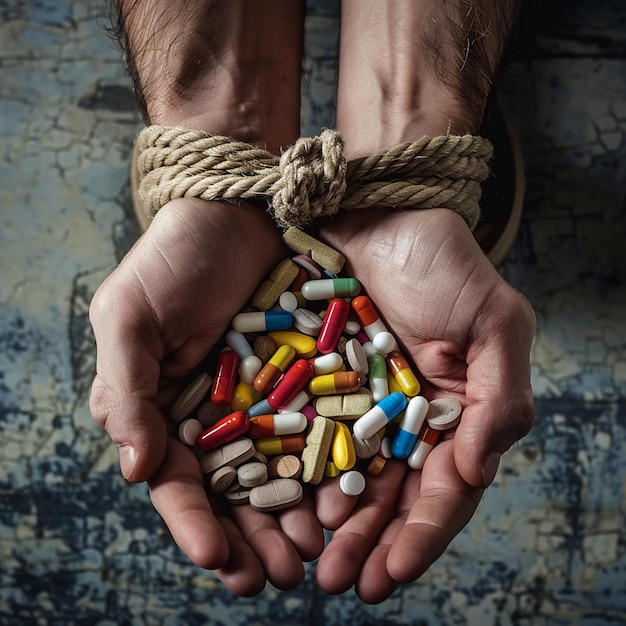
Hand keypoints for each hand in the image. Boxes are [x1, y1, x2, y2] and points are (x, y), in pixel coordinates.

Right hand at [89, 198, 324, 594]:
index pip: (177, 481)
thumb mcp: (129, 316)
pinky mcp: (309, 379)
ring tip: (314, 554)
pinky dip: (329, 467)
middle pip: (233, 491)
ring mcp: (266, 400)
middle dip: (252, 539)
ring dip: (293, 517)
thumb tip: (135, 470)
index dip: (193, 524)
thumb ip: (127, 389)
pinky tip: (346, 498)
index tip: (219, 560)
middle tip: (279, 577)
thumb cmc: (173, 260)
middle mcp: (218, 415)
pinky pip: (320, 428)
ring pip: (280, 472)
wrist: (236, 210)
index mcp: (167, 409)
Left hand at [314, 207, 535, 602]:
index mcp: (455, 411)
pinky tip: (289, 502)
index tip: (391, 574)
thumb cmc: (443, 262)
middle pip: (391, 495)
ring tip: (312, 561)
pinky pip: (309, 435)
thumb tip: (477, 471)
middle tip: (340, 583)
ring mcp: (361, 402)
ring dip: (334, 523)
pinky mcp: (320, 382)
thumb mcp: (495, 323)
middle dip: (370, 543)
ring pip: (348, 476)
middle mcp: (407, 416)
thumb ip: (500, 398)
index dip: (420, 535)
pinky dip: (301, 472)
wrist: (379, 210)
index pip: (443, 488)